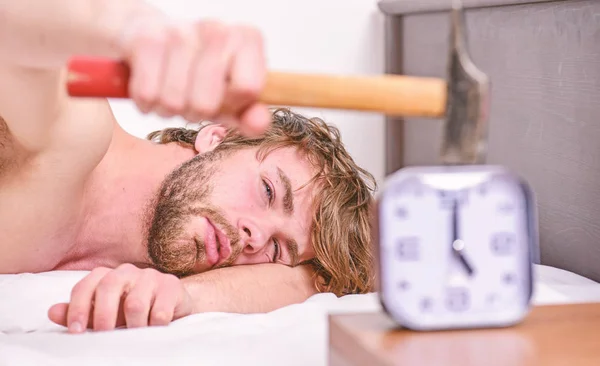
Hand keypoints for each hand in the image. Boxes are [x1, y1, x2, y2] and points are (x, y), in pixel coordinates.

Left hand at [48, 264, 193, 332]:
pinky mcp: (172, 286)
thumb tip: (52, 312)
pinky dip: (154, 327)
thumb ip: (82, 313)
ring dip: (132, 327)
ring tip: (135, 337)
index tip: (75, 332)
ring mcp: (151, 277)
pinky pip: (159, 311)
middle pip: (109, 287)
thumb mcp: (107, 315)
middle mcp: (128, 271)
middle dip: (103, 317)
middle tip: (104, 337)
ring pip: (135, 303)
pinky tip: (154, 331)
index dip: (77, 308)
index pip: (86, 286)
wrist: (174, 308)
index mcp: (108, 276)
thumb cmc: (135, 312)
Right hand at [118, 14, 269, 134]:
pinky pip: (148, 94)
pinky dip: (146, 101)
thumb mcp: (229, 97)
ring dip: (168, 108)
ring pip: (175, 102)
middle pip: (208, 103)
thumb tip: (259, 125)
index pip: (248, 89)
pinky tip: (152, 85)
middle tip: (192, 98)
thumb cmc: (198, 73)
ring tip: (171, 91)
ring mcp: (181, 32)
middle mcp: (218, 28)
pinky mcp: (148, 39)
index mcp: (247, 39)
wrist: (149, 39)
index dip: (232, 104)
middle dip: (195, 112)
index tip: (224, 96)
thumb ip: (248, 114)